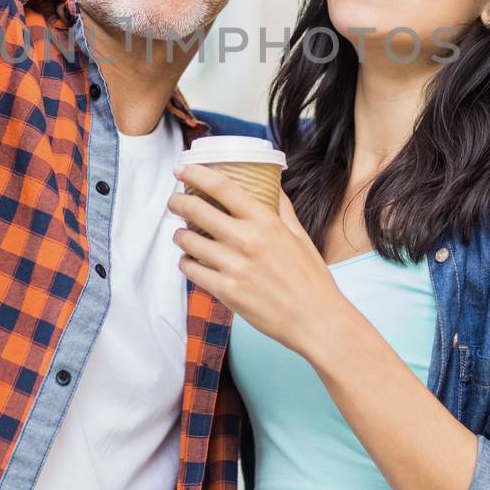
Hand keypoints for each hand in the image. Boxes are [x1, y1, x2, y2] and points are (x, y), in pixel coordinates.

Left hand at [170, 164, 347, 356]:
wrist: (315, 320)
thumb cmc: (310, 277)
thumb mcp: (300, 235)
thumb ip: (281, 208)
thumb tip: (271, 185)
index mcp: (265, 222)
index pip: (222, 187)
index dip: (197, 174)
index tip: (182, 169)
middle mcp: (246, 240)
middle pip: (197, 210)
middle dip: (178, 202)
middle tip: (174, 201)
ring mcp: (233, 267)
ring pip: (188, 241)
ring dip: (180, 234)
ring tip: (182, 233)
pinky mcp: (225, 291)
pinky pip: (191, 269)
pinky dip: (186, 262)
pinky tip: (190, 260)